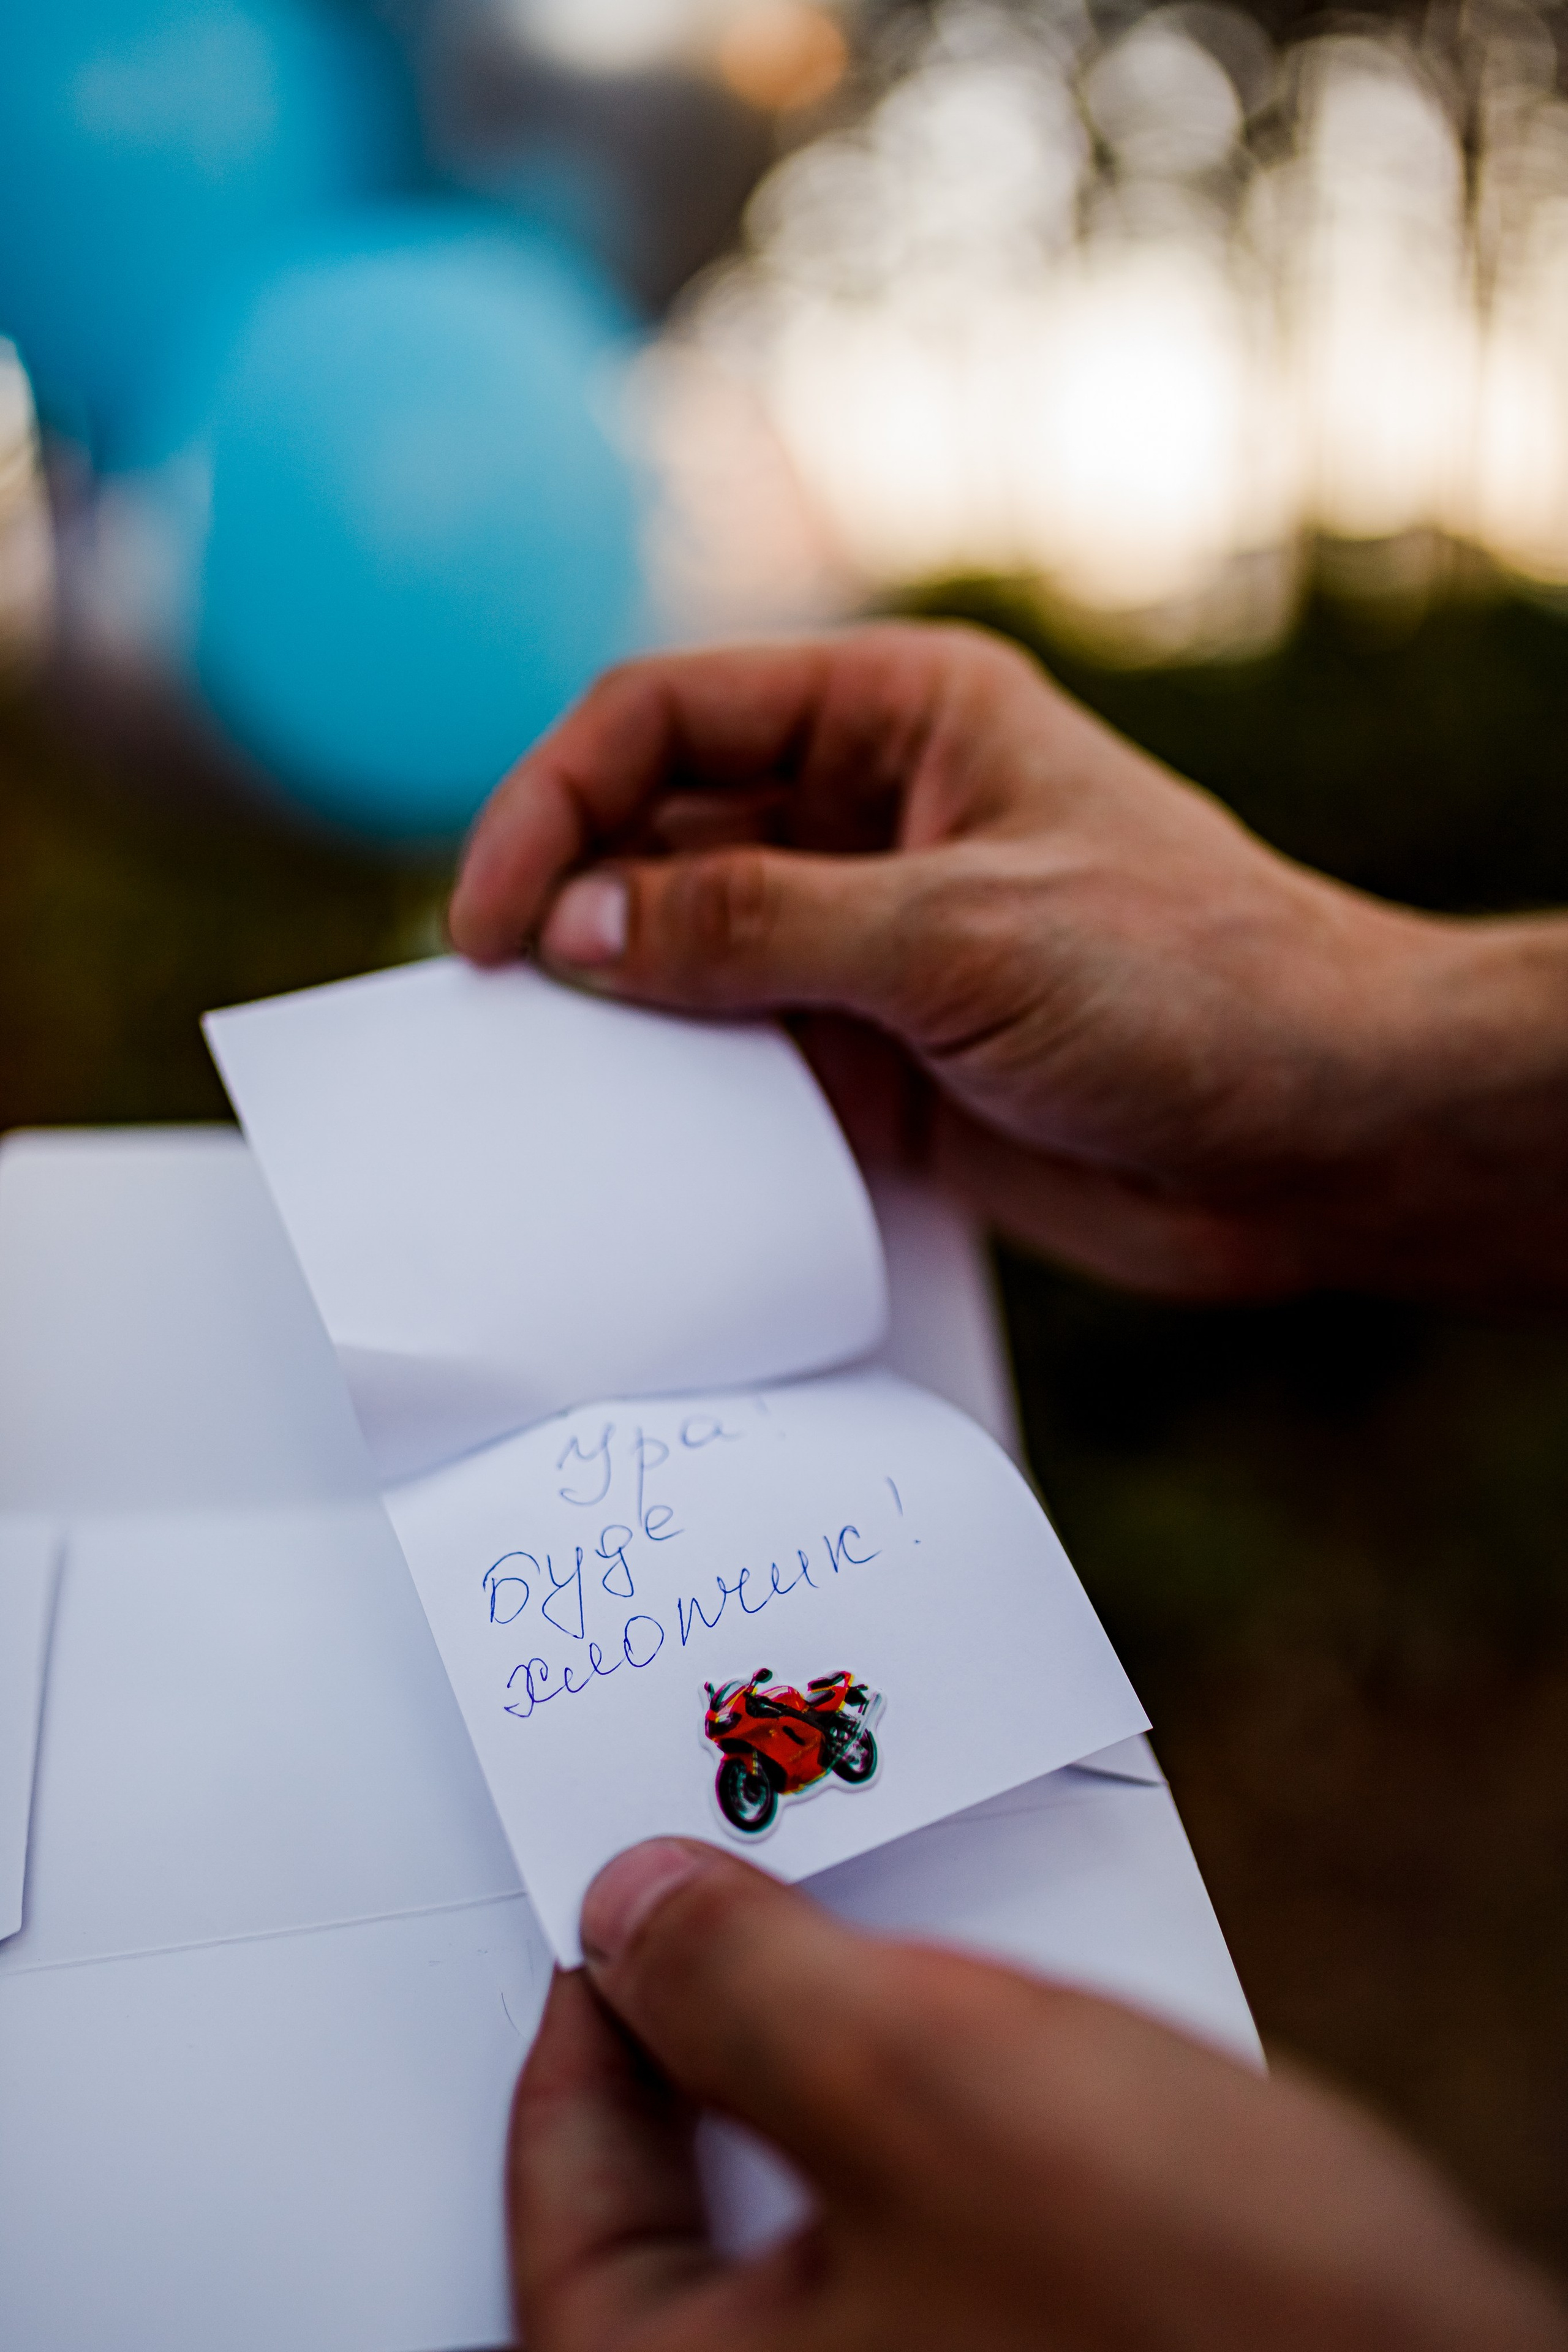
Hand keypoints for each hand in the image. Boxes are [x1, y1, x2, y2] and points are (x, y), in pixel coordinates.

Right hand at [449, 624, 1567, 1300]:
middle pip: (658, 831)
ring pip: (684, 951)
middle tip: (496, 1013)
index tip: (491, 923)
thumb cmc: (1189, 986)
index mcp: (899, 717)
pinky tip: (637, 1144)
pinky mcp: (879, 1058)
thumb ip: (755, 925)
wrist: (1324, 1136)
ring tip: (546, 1085)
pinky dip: (680, 1095)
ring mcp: (868, 942)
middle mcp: (870, 817)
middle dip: (568, 907)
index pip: (668, 719)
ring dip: (616, 1010)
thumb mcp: (957, 937)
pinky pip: (740, 1060)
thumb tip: (573, 926)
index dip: (554, 801)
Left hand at [507, 1838, 1566, 2350]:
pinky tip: (990, 2040)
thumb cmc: (1193, 2313)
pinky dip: (935, 2133)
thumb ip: (742, 1987)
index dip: (587, 2010)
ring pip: (811, 2222)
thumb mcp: (922, 2085)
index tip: (625, 1893)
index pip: (566, 2198)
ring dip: (835, 2070)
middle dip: (718, 2026)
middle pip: (678, 2212)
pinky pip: (924, 2249)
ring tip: (865, 1941)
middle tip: (742, 1884)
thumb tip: (630, 1903)